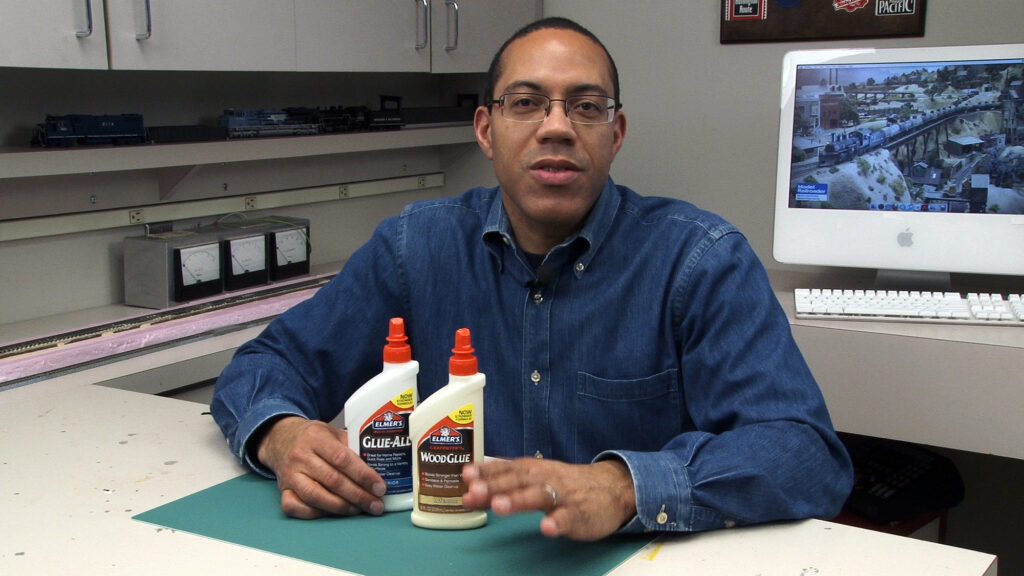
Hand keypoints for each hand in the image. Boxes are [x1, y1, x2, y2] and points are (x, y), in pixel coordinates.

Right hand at [255, 416, 386, 518]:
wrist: (281, 439)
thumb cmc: (313, 437)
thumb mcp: (332, 432)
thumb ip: (352, 446)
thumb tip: (379, 464)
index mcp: (315, 437)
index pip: (342, 459)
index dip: (363, 475)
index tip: (379, 487)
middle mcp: (300, 456)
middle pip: (332, 480)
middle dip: (358, 495)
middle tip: (376, 505)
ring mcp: (289, 475)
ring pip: (315, 496)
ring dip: (340, 507)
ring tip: (358, 510)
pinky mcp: (281, 490)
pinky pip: (296, 507)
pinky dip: (315, 513)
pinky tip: (332, 512)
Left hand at [461, 457, 635, 540]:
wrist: (612, 487)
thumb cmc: (566, 484)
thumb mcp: (536, 476)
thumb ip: (505, 480)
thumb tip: (471, 482)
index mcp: (533, 470)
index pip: (505, 468)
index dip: (485, 472)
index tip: (465, 474)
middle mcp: (545, 478)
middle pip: (518, 480)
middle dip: (495, 486)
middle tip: (473, 491)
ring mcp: (563, 496)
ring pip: (539, 495)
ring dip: (518, 500)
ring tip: (500, 506)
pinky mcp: (579, 514)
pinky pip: (567, 518)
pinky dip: (557, 522)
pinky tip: (547, 528)